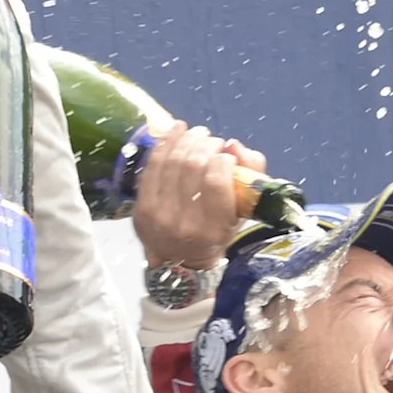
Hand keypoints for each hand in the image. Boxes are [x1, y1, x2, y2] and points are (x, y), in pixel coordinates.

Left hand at [132, 122, 263, 271]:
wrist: (178, 262)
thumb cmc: (216, 235)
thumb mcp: (241, 213)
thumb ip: (251, 176)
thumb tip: (234, 145)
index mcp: (212, 230)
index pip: (216, 183)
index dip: (223, 160)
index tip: (227, 156)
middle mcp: (183, 224)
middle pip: (193, 167)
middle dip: (206, 145)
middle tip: (213, 141)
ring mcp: (158, 214)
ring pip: (172, 162)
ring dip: (187, 139)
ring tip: (199, 133)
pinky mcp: (141, 206)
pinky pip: (152, 165)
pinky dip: (165, 143)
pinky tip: (177, 130)